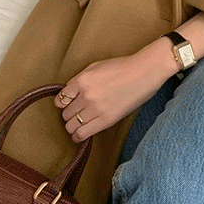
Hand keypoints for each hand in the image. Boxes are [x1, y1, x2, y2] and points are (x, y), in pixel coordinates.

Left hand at [54, 52, 170, 142]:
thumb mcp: (95, 67)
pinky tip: (81, 133)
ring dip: (73, 125)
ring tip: (80, 122)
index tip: (69, 104)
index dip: (63, 103)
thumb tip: (69, 93)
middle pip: (65, 114)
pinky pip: (82, 134)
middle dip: (69, 113)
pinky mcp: (106, 120)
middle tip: (78, 111)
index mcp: (82, 80)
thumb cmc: (121, 67)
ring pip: (71, 126)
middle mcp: (86, 95)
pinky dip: (78, 136)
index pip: (60, 100)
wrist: (143, 73)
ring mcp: (96, 109)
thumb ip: (80, 80)